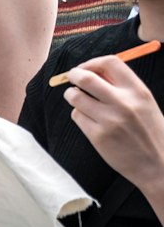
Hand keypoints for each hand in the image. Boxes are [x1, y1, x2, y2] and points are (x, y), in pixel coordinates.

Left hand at [64, 57, 163, 188]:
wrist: (158, 164)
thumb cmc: (150, 131)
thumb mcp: (144, 104)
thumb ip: (123, 87)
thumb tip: (93, 71)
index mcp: (139, 91)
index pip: (110, 62)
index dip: (92, 62)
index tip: (85, 68)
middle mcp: (123, 103)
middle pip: (86, 77)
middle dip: (74, 75)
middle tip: (71, 78)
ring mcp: (109, 120)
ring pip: (75, 97)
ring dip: (72, 95)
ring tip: (79, 99)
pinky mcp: (98, 136)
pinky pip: (76, 116)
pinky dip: (78, 114)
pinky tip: (89, 119)